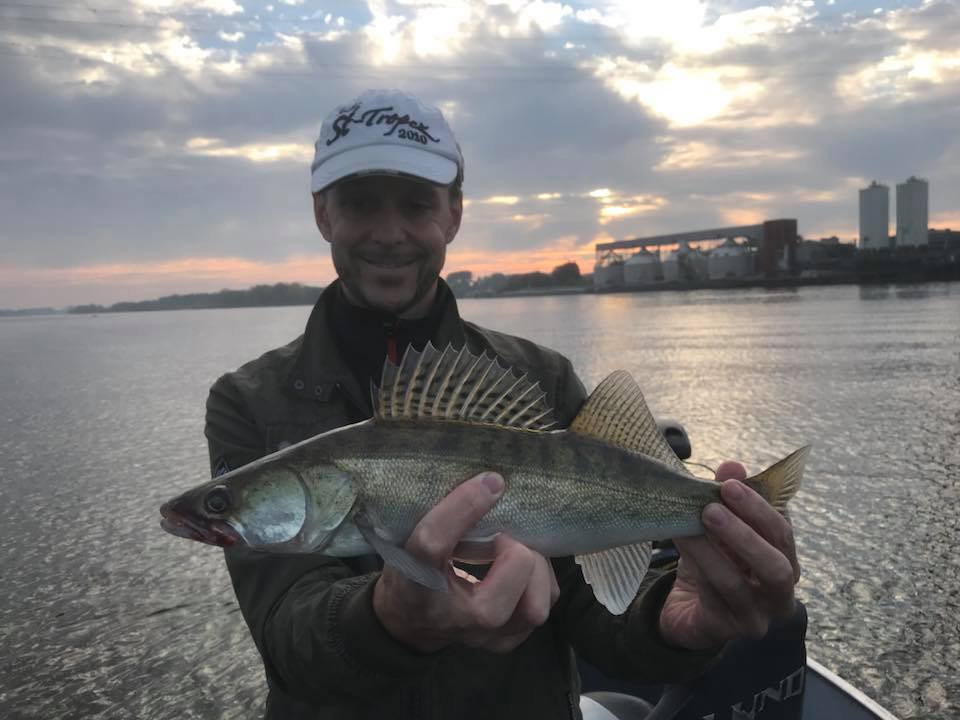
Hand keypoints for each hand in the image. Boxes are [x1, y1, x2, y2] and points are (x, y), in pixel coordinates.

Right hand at [373, 472, 559, 653]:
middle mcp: (451, 620)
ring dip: (534, 567)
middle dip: (515, 552)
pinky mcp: (507, 640)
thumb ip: (440, 515)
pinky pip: (544, 604)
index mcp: (413, 584)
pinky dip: (539, 578)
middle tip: (503, 533)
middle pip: (497, 598)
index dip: (462, 507)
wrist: (411, 619)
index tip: (489, 480)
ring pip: (534, 606)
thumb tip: (488, 477)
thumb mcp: (410, 539)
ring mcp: (484, 637)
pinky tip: (520, 563)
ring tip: (515, 546)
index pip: (432, 545)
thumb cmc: (414, 568)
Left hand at [658, 461, 800, 649]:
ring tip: (689, 525)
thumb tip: (733, 466)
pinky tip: (681, 545)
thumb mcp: (721, 526)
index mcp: (785, 560)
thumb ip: (730, 496)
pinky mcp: (730, 630)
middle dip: (745, 533)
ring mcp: (758, 616)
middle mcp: (780, 592)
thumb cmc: (715, 562)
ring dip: (712, 550)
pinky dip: (697, 568)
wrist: (691, 610)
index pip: (783, 533)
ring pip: (738, 583)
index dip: (759, 507)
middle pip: (776, 565)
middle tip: (711, 507)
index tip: (729, 483)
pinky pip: (713, 597)